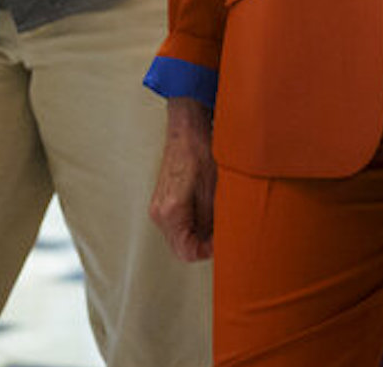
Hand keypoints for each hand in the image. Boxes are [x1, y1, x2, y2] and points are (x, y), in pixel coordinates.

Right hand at [148, 98, 215, 261]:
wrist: (187, 129)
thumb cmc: (200, 152)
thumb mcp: (215, 191)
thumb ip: (213, 222)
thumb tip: (219, 243)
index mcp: (170, 212)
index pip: (187, 252)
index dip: (209, 252)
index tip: (224, 241)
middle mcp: (159, 214)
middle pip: (182, 247)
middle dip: (204, 244)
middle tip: (224, 232)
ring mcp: (158, 207)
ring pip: (180, 237)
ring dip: (199, 235)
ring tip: (218, 220)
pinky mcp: (162, 201)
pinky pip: (178, 224)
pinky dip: (193, 224)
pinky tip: (208, 211)